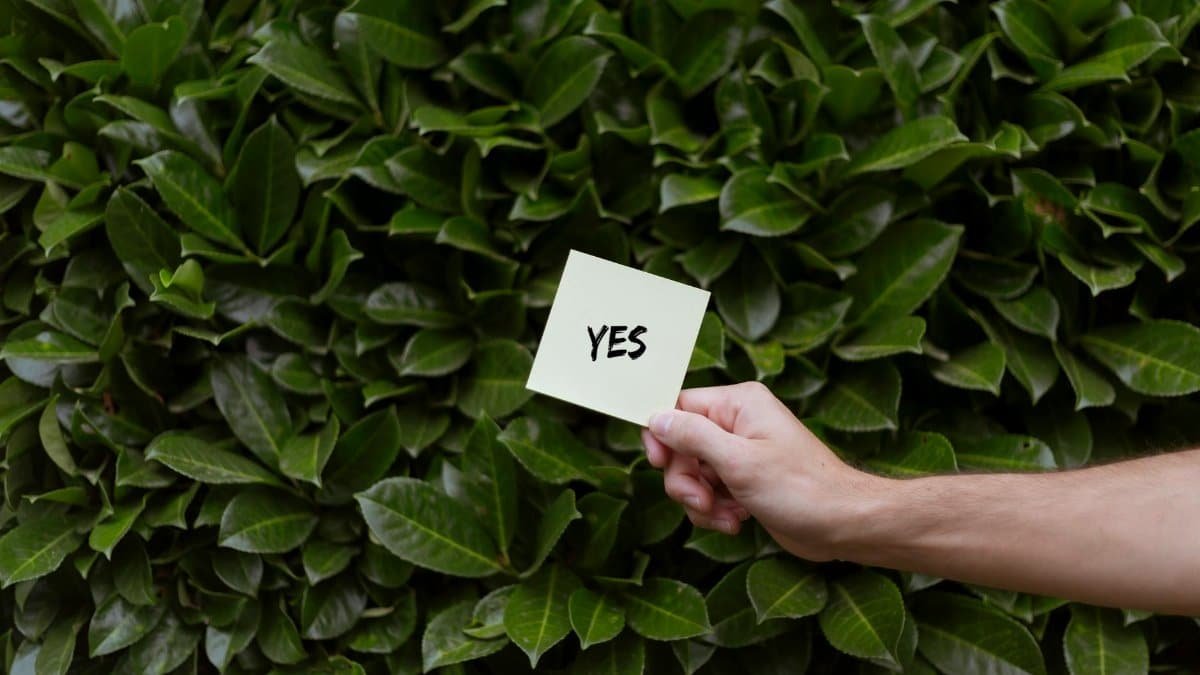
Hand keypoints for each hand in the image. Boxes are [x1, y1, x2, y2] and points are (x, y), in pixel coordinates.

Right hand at [642, 382, 882, 561]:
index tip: (659, 462)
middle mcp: (738, 422)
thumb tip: (655, 417)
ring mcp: (741, 452)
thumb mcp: (738, 461)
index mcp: (738, 404)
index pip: (678, 405)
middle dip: (685, 479)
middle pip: (681, 445)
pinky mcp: (745, 480)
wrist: (843, 524)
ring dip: (701, 500)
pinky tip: (737, 521)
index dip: (662, 434)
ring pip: (692, 472)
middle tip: (702, 500)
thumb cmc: (800, 489)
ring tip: (727, 516)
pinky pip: (710, 491)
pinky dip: (715, 510)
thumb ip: (692, 436)